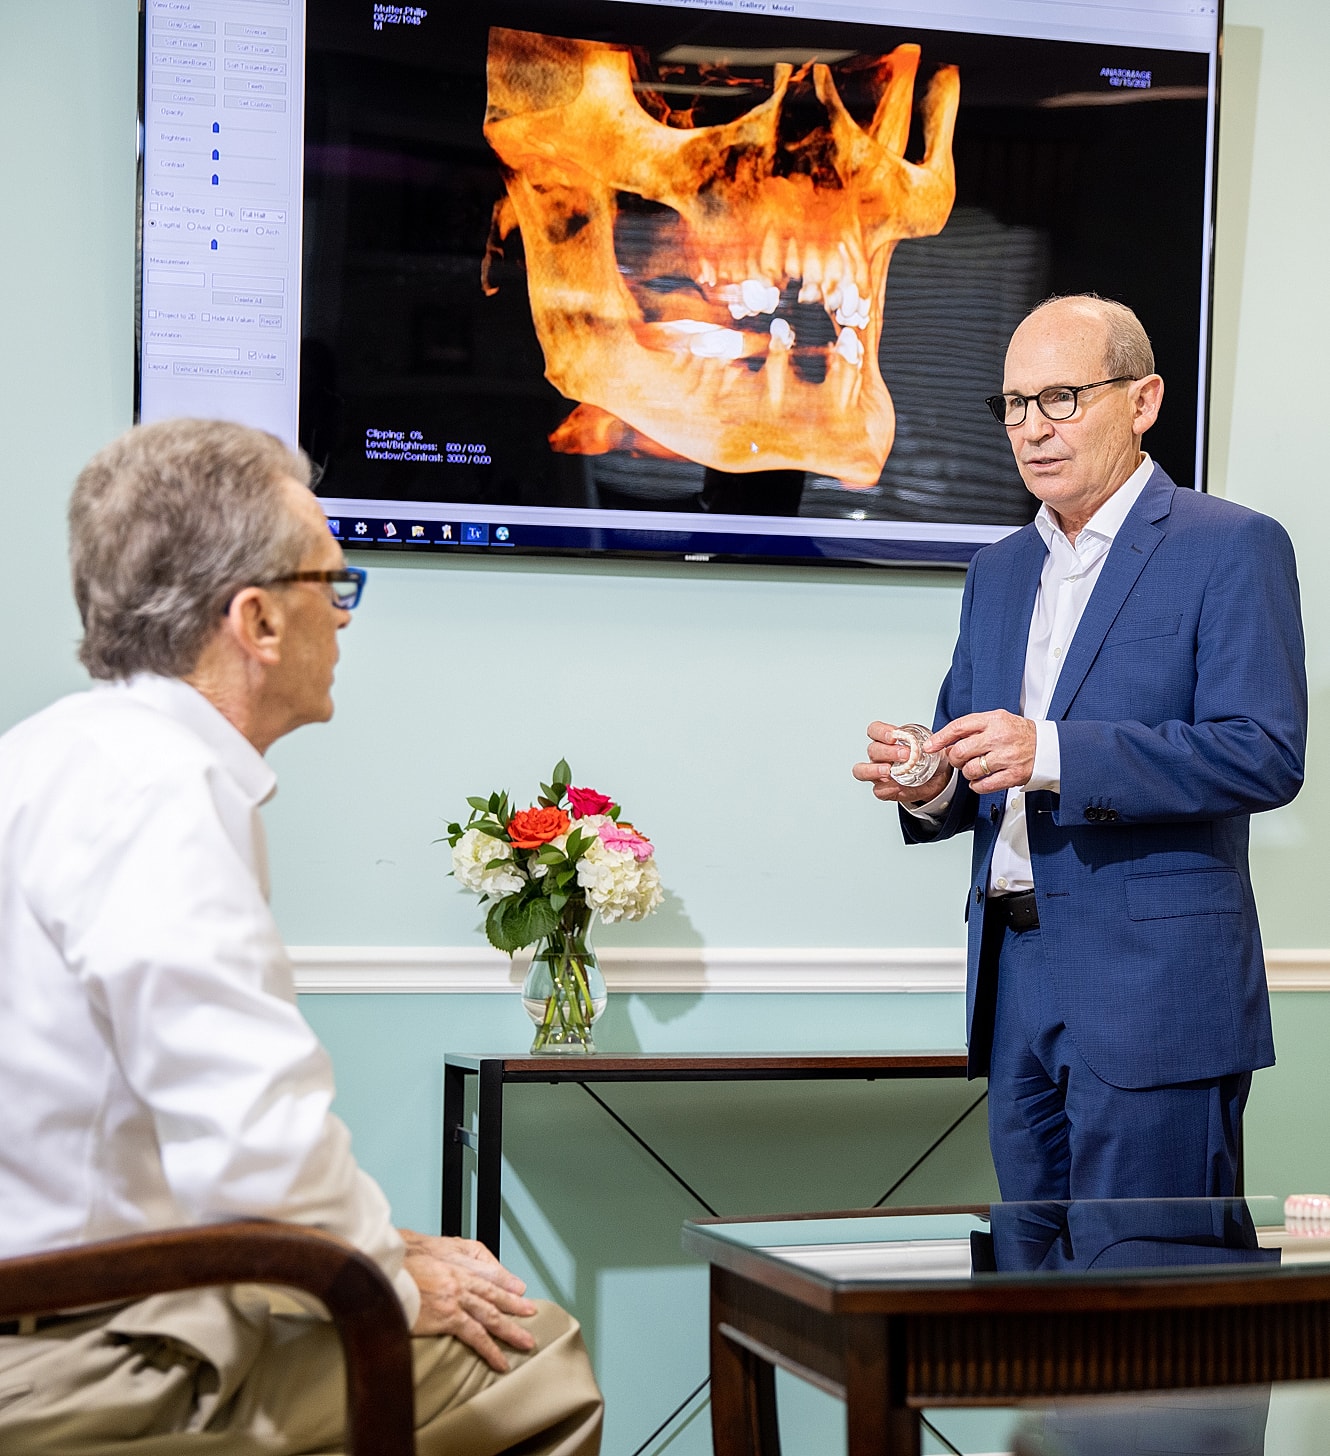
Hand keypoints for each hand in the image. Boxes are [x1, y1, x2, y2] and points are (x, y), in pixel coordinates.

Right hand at [399, 1229, 537, 1370]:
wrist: (383, 1274)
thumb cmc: (396, 1267)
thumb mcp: (420, 1255)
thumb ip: (436, 1264)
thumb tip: (438, 1274)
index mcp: (453, 1265)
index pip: (486, 1275)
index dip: (504, 1283)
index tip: (518, 1290)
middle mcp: (459, 1280)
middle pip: (493, 1294)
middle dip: (514, 1304)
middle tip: (531, 1312)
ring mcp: (456, 1298)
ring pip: (491, 1315)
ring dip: (510, 1330)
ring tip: (525, 1342)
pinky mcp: (448, 1317)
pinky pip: (475, 1336)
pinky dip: (490, 1349)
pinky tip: (500, 1361)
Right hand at [853, 721, 953, 804]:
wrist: (936, 780)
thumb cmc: (929, 759)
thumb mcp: (932, 746)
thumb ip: (927, 743)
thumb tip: (927, 744)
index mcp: (887, 740)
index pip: (874, 730)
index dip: (881, 732)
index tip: (894, 736)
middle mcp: (879, 756)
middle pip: (872, 750)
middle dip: (888, 751)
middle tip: (905, 755)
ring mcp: (878, 773)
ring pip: (862, 770)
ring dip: (875, 769)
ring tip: (889, 771)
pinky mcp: (883, 789)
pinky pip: (877, 790)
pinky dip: (886, 788)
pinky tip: (897, 786)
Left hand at [927, 711, 1035, 793]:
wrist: (1049, 746)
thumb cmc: (1020, 733)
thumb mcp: (998, 720)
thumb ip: (974, 728)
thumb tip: (947, 742)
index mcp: (994, 720)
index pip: (959, 727)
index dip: (940, 738)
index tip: (930, 746)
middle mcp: (999, 737)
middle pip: (961, 751)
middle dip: (955, 759)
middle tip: (960, 759)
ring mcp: (1006, 757)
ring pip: (970, 770)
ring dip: (967, 773)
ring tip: (974, 769)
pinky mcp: (1013, 775)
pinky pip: (983, 785)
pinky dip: (976, 785)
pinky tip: (980, 781)